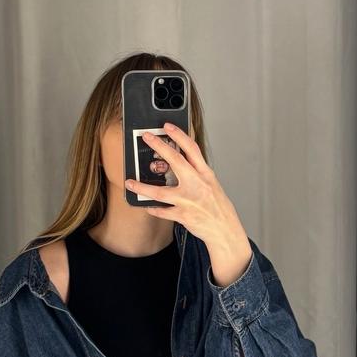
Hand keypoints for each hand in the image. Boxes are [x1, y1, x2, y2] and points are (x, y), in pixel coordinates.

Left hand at [124, 122, 252, 287]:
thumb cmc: (218, 207)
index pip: (192, 148)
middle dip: (159, 146)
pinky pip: (162, 211)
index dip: (179, 135)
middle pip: (175, 160)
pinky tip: (146, 206)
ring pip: (160, 192)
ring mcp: (189, 200)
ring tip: (130, 182)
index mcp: (205, 174)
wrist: (225, 230)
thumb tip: (179, 162)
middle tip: (147, 137)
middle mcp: (197, 184)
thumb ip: (197, 174)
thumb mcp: (211, 185)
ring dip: (142, 187)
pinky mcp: (183, 216)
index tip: (167, 126)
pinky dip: (153, 209)